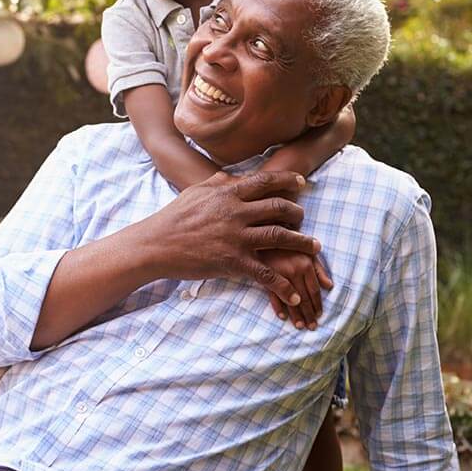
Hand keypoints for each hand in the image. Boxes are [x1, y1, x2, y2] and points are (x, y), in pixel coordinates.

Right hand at [149, 170, 319, 307]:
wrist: (156, 244)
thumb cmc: (174, 217)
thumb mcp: (196, 192)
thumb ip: (218, 182)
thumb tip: (233, 176)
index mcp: (228, 193)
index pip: (265, 182)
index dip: (287, 181)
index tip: (302, 182)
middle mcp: (236, 212)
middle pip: (279, 208)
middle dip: (298, 212)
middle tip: (305, 217)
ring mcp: (236, 237)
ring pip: (280, 236)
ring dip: (302, 243)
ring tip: (315, 248)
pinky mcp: (233, 262)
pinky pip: (265, 274)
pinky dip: (283, 285)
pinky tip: (293, 294)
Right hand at [260, 250, 332, 329]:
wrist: (267, 232)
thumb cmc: (291, 243)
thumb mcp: (308, 252)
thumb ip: (319, 269)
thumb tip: (330, 286)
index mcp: (306, 264)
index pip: (314, 290)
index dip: (318, 304)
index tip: (320, 315)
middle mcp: (293, 271)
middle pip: (304, 298)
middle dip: (308, 314)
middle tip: (312, 327)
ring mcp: (278, 274)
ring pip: (289, 300)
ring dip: (295, 315)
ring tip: (300, 326)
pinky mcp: (265, 276)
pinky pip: (273, 295)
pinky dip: (278, 307)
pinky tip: (283, 316)